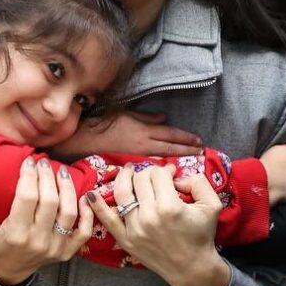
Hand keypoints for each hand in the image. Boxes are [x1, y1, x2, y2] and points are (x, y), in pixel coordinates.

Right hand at [0, 157, 92, 285]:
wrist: (10, 271)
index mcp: (16, 235)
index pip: (27, 199)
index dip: (29, 176)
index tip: (28, 160)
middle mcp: (38, 241)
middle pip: (50, 202)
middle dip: (48, 177)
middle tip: (44, 162)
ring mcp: (56, 248)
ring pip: (69, 212)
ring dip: (68, 188)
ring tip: (61, 171)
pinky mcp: (68, 252)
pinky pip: (84, 232)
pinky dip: (87, 214)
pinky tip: (83, 196)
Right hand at [52, 112, 201, 160]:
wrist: (83, 140)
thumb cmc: (103, 124)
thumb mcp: (126, 114)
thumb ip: (146, 118)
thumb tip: (164, 118)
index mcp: (144, 130)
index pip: (170, 134)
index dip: (186, 138)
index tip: (198, 140)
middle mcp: (144, 144)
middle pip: (171, 148)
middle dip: (187, 150)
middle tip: (202, 152)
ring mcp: (138, 157)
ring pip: (163, 158)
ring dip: (179, 158)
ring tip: (192, 159)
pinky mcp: (131, 165)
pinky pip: (152, 165)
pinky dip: (164, 166)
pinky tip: (171, 171)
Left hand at [88, 165, 230, 285]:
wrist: (192, 268)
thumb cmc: (202, 235)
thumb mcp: (212, 205)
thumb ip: (198, 182)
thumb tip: (177, 175)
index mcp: (170, 207)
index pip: (158, 175)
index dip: (165, 170)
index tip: (171, 175)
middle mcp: (148, 217)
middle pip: (140, 180)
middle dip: (148, 173)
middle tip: (155, 177)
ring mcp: (134, 229)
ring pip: (122, 193)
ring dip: (124, 178)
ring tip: (128, 172)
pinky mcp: (125, 239)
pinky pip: (107, 220)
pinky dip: (97, 206)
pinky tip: (91, 194)